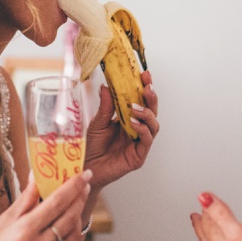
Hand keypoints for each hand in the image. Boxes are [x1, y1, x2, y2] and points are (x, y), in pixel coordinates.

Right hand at [0, 170, 90, 240]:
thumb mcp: (4, 220)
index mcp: (24, 230)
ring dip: (78, 219)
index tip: (84, 174)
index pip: (57, 202)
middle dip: (80, 199)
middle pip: (70, 218)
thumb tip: (37, 176)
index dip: (74, 186)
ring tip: (75, 209)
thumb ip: (26, 198)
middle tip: (83, 187)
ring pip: (74, 237)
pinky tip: (71, 232)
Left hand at [83, 71, 158, 187]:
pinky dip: (142, 129)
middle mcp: (138, 128)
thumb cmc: (93, 145)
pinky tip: (133, 123)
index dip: (145, 87)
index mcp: (130, 118)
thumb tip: (105, 86)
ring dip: (147, 113)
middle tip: (147, 87)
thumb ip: (105, 106)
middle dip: (152, 97)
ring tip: (135, 107)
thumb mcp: (98, 122)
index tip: (145, 74)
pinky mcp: (140, 155)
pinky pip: (147, 139)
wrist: (87, 166)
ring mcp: (140, 142)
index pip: (141, 100)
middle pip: (152, 110)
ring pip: (154, 125)